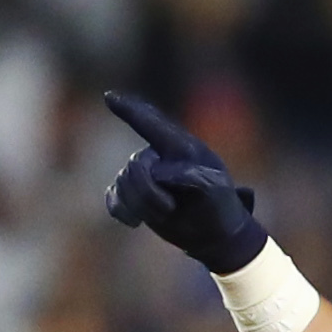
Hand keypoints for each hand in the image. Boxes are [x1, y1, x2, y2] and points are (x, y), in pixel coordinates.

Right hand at [100, 90, 266, 272]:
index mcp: (182, 148)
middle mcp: (159, 157)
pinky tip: (133, 221)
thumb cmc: (221, 207)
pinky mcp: (135, 195)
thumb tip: (158, 172)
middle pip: (135, 166)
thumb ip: (191, 176)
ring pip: (123, 183)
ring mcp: (146, 175)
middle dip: (147, 192)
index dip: (131, 111)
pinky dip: (121, 209)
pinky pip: (114, 197)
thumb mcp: (216, 190)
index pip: (152, 124)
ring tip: (166, 214)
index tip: (109, 97)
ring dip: (141, 205)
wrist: (216, 234)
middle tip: (169, 209)